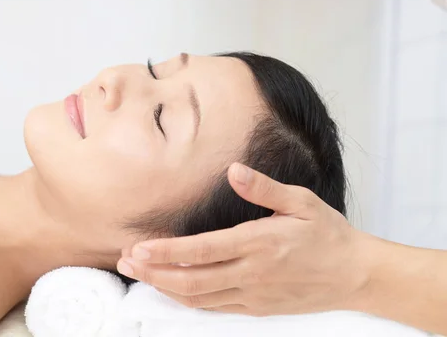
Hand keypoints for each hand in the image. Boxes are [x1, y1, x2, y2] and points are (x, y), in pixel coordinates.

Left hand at [116, 163, 374, 315]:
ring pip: (198, 298)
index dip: (166, 252)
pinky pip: (214, 308)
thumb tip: (234, 170)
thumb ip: (265, 188)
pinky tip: (171, 289)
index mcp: (259, 244)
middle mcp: (252, 273)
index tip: (138, 247)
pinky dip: (187, 300)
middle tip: (124, 261)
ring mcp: (253, 295)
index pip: (202, 251)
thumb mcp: (302, 201)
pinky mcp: (256, 308)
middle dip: (153, 272)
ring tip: (138, 274)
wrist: (356, 275)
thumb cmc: (328, 234)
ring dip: (164, 287)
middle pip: (191, 280)